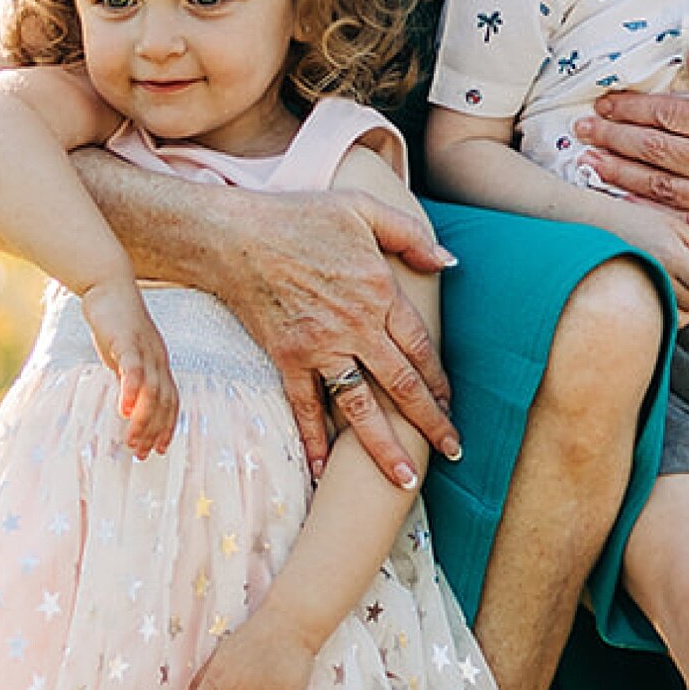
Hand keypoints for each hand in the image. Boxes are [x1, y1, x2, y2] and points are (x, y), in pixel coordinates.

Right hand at [79, 274, 179, 455]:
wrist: (109, 284)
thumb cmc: (115, 320)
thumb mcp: (125, 353)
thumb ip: (130, 376)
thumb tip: (128, 402)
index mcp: (159, 362)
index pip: (171, 400)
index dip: (167, 426)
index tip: (160, 449)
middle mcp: (157, 357)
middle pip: (164, 400)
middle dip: (155, 430)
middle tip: (142, 454)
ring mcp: (145, 348)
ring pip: (152, 390)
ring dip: (144, 419)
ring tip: (132, 441)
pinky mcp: (127, 339)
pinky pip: (133, 369)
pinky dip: (132, 391)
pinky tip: (124, 410)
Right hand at [206, 192, 456, 486]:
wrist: (236, 236)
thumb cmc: (300, 217)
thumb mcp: (363, 210)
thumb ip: (410, 235)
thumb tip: (449, 260)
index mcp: (379, 292)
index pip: (420, 347)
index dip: (439, 380)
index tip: (451, 406)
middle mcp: (356, 327)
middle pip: (401, 385)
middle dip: (430, 423)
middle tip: (452, 452)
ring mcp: (320, 347)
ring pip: (360, 407)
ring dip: (384, 447)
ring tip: (405, 480)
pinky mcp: (287, 358)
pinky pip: (306, 407)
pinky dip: (316, 440)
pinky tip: (325, 472)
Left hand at [573, 51, 688, 253]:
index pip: (668, 115)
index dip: (629, 108)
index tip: (602, 102)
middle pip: (654, 151)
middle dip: (612, 139)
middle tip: (579, 130)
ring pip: (659, 189)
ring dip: (618, 176)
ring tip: (588, 163)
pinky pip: (681, 224)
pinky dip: (649, 216)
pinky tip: (622, 207)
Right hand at [578, 186, 688, 316]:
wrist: (593, 225)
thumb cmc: (635, 220)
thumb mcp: (673, 224)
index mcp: (674, 255)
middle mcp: (660, 276)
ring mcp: (644, 291)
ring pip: (680, 314)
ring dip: (687, 305)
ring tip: (681, 288)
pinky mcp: (632, 301)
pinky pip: (660, 321)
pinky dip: (670, 314)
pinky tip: (667, 299)